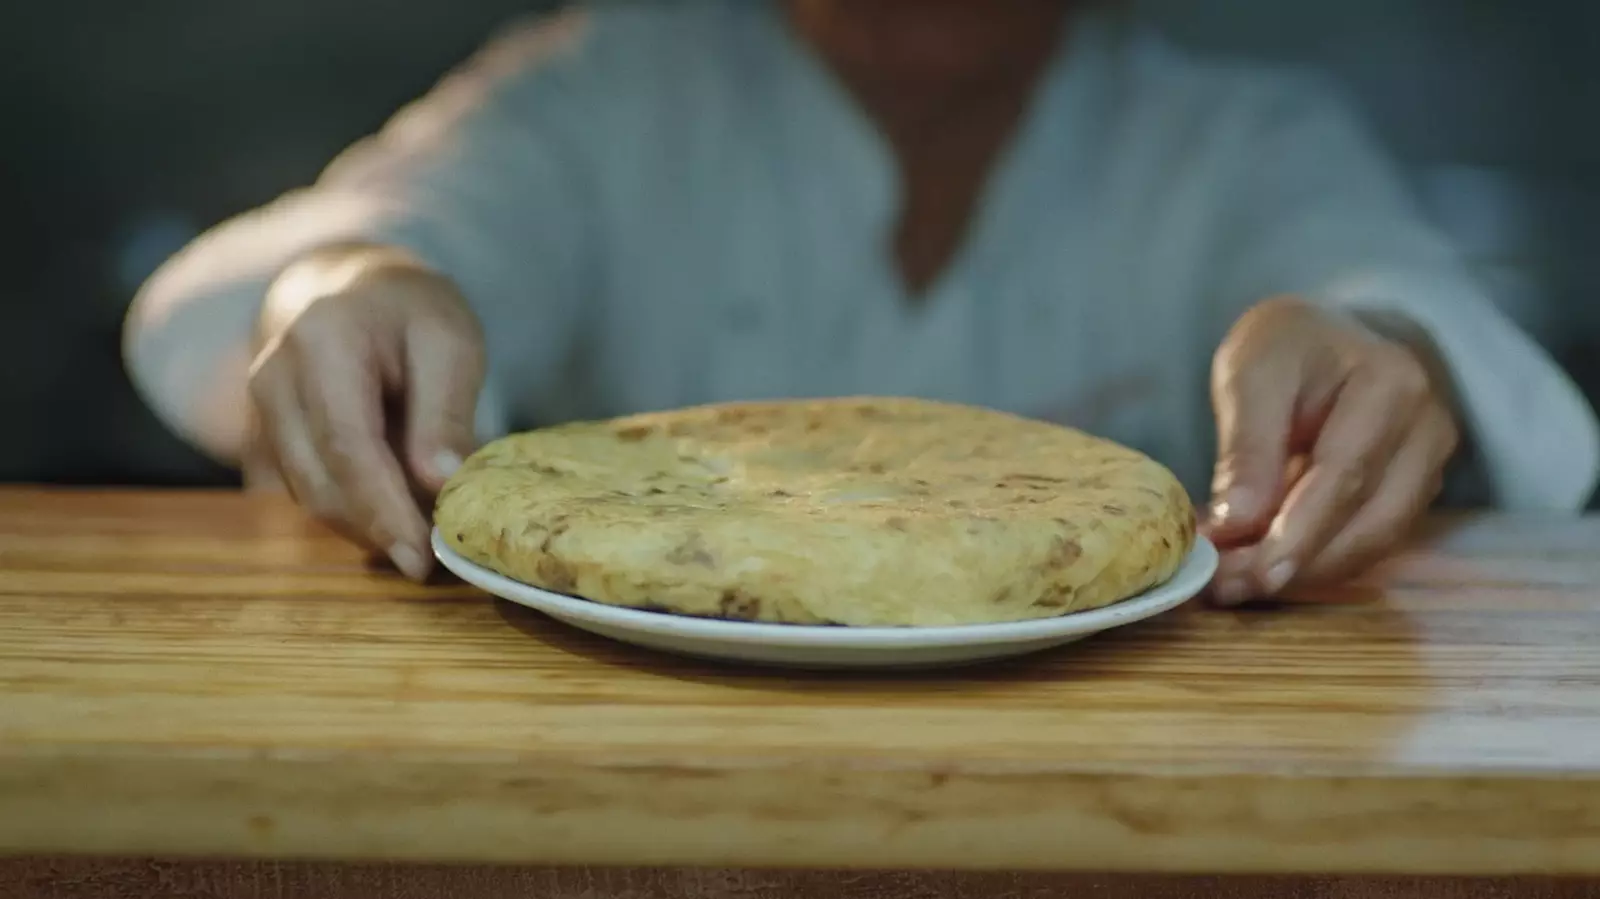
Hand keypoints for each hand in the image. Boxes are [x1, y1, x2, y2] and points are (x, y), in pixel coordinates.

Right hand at [247, 244, 484, 579]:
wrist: (354, 290)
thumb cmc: (412, 314)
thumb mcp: (450, 343)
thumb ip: (445, 413)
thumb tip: (441, 485)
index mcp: (323, 342)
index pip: (348, 446)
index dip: (384, 510)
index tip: (422, 557)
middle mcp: (274, 375)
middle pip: (321, 481)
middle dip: (378, 529)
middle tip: (434, 557)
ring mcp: (259, 408)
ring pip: (309, 495)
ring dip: (367, 526)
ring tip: (425, 531)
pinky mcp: (262, 436)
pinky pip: (306, 490)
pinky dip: (351, 513)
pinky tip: (396, 513)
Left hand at [1203, 296, 1458, 604]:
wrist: (1332, 337)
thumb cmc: (1289, 347)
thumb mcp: (1252, 373)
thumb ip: (1247, 446)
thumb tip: (1236, 525)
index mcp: (1390, 383)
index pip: (1344, 474)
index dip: (1296, 532)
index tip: (1248, 571)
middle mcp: (1427, 427)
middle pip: (1368, 519)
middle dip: (1295, 563)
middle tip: (1228, 587)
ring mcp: (1429, 463)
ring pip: (1375, 541)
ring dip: (1306, 572)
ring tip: (1238, 582)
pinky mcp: (1415, 492)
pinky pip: (1371, 541)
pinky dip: (1319, 562)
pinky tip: (1267, 566)